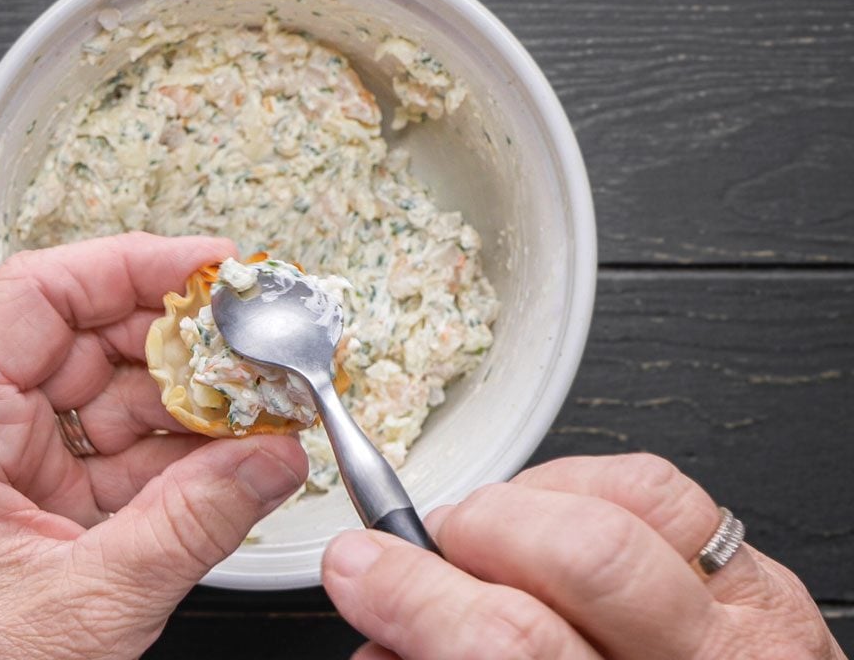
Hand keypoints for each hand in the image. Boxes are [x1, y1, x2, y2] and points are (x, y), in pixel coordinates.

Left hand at [0, 232, 307, 659]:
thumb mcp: (87, 605)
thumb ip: (195, 523)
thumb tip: (275, 457)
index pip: (33, 297)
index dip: (126, 265)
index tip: (206, 265)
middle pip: (85, 337)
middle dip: (181, 336)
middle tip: (257, 338)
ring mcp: (11, 465)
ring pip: (114, 393)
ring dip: (194, 396)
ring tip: (265, 399)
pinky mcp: (45, 500)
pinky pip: (123, 450)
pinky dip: (184, 449)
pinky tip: (238, 450)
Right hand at [323, 453, 844, 658]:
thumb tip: (377, 628)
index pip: (515, 646)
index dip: (419, 597)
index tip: (361, 572)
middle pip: (579, 557)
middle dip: (465, 536)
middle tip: (409, 551)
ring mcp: (751, 623)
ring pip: (633, 502)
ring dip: (522, 503)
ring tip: (479, 536)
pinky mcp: (764, 584)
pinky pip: (665, 491)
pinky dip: (582, 482)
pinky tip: (546, 514)